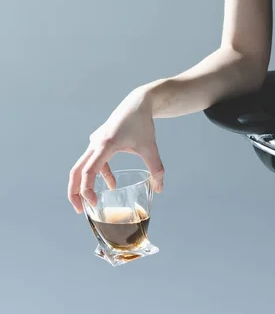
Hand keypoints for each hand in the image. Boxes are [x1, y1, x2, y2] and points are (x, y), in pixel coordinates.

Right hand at [68, 87, 163, 212]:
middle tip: (79, 211)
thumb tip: (160, 189)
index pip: (88, 171)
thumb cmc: (142, 123)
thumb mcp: (150, 147)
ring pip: (82, 166)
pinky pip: (94, 161)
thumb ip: (156, 169)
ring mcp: (95, 141)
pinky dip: (99, 174)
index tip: (93, 203)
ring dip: (84, 185)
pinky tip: (111, 184)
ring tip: (90, 203)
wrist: (138, 102)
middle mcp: (95, 143)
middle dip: (75, 192)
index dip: (86, 190)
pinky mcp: (99, 141)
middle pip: (76, 171)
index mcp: (106, 144)